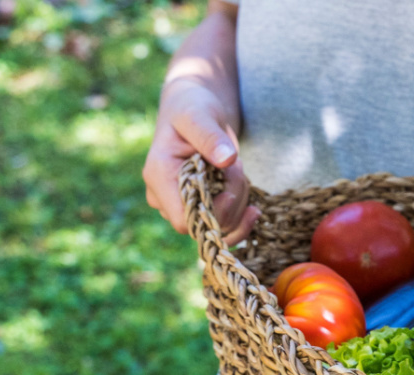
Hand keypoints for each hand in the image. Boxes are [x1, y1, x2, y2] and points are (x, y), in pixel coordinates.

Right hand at [143, 78, 258, 244]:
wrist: (194, 108)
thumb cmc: (192, 106)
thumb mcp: (200, 115)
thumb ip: (210, 136)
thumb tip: (227, 159)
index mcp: (159, 176)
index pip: (183, 220)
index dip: (213, 212)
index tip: (230, 183)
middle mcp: (163, 197)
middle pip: (204, 226)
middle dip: (232, 202)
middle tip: (236, 166)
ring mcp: (179, 205)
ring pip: (218, 228)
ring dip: (239, 204)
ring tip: (238, 171)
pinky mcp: (196, 207)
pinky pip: (222, 228)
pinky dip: (241, 219)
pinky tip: (254, 208)